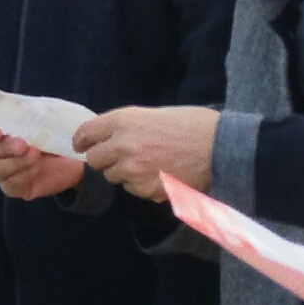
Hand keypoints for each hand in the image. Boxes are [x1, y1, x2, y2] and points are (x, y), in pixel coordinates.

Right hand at [0, 119, 84, 201]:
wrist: (75, 158)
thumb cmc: (57, 133)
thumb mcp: (49, 116)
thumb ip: (34, 111)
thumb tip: (22, 108)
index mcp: (1, 131)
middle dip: (6, 148)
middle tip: (24, 145)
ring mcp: (4, 171)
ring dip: (17, 162)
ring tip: (36, 156)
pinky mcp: (14, 188)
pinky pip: (10, 185)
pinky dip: (24, 176)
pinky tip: (37, 169)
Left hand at [74, 106, 217, 201]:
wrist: (221, 148)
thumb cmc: (193, 125)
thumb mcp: (155, 114)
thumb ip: (127, 126)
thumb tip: (108, 137)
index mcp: (123, 120)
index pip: (85, 133)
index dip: (82, 141)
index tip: (82, 146)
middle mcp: (122, 145)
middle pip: (94, 160)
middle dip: (105, 159)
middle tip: (122, 157)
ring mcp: (133, 170)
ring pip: (113, 177)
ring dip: (124, 173)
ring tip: (149, 165)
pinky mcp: (146, 189)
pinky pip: (134, 190)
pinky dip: (142, 186)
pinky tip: (161, 175)